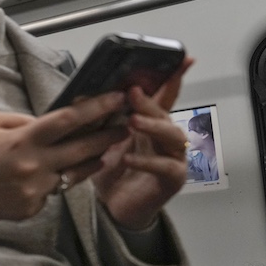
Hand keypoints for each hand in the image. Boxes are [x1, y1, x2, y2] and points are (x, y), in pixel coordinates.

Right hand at [0, 91, 128, 240]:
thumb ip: (22, 119)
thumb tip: (49, 120)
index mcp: (23, 139)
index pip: (69, 119)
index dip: (97, 108)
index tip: (116, 98)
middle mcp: (34, 165)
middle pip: (85, 148)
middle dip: (109, 135)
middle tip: (125, 126)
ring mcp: (36, 190)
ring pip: (75, 173)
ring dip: (91, 160)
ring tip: (102, 150)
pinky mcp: (33, 208)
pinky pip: (53, 191)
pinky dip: (53, 181)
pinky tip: (42, 177)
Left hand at [93, 58, 195, 229]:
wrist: (113, 206)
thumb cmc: (112, 172)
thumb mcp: (101, 140)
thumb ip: (99, 120)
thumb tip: (82, 96)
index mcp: (151, 125)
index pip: (165, 98)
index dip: (174, 79)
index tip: (184, 60)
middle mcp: (166, 138)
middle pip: (166, 114)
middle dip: (151, 102)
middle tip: (133, 93)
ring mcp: (173, 158)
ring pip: (172, 137)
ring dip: (153, 126)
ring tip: (133, 122)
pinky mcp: (172, 179)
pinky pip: (165, 167)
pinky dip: (146, 162)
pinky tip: (129, 158)